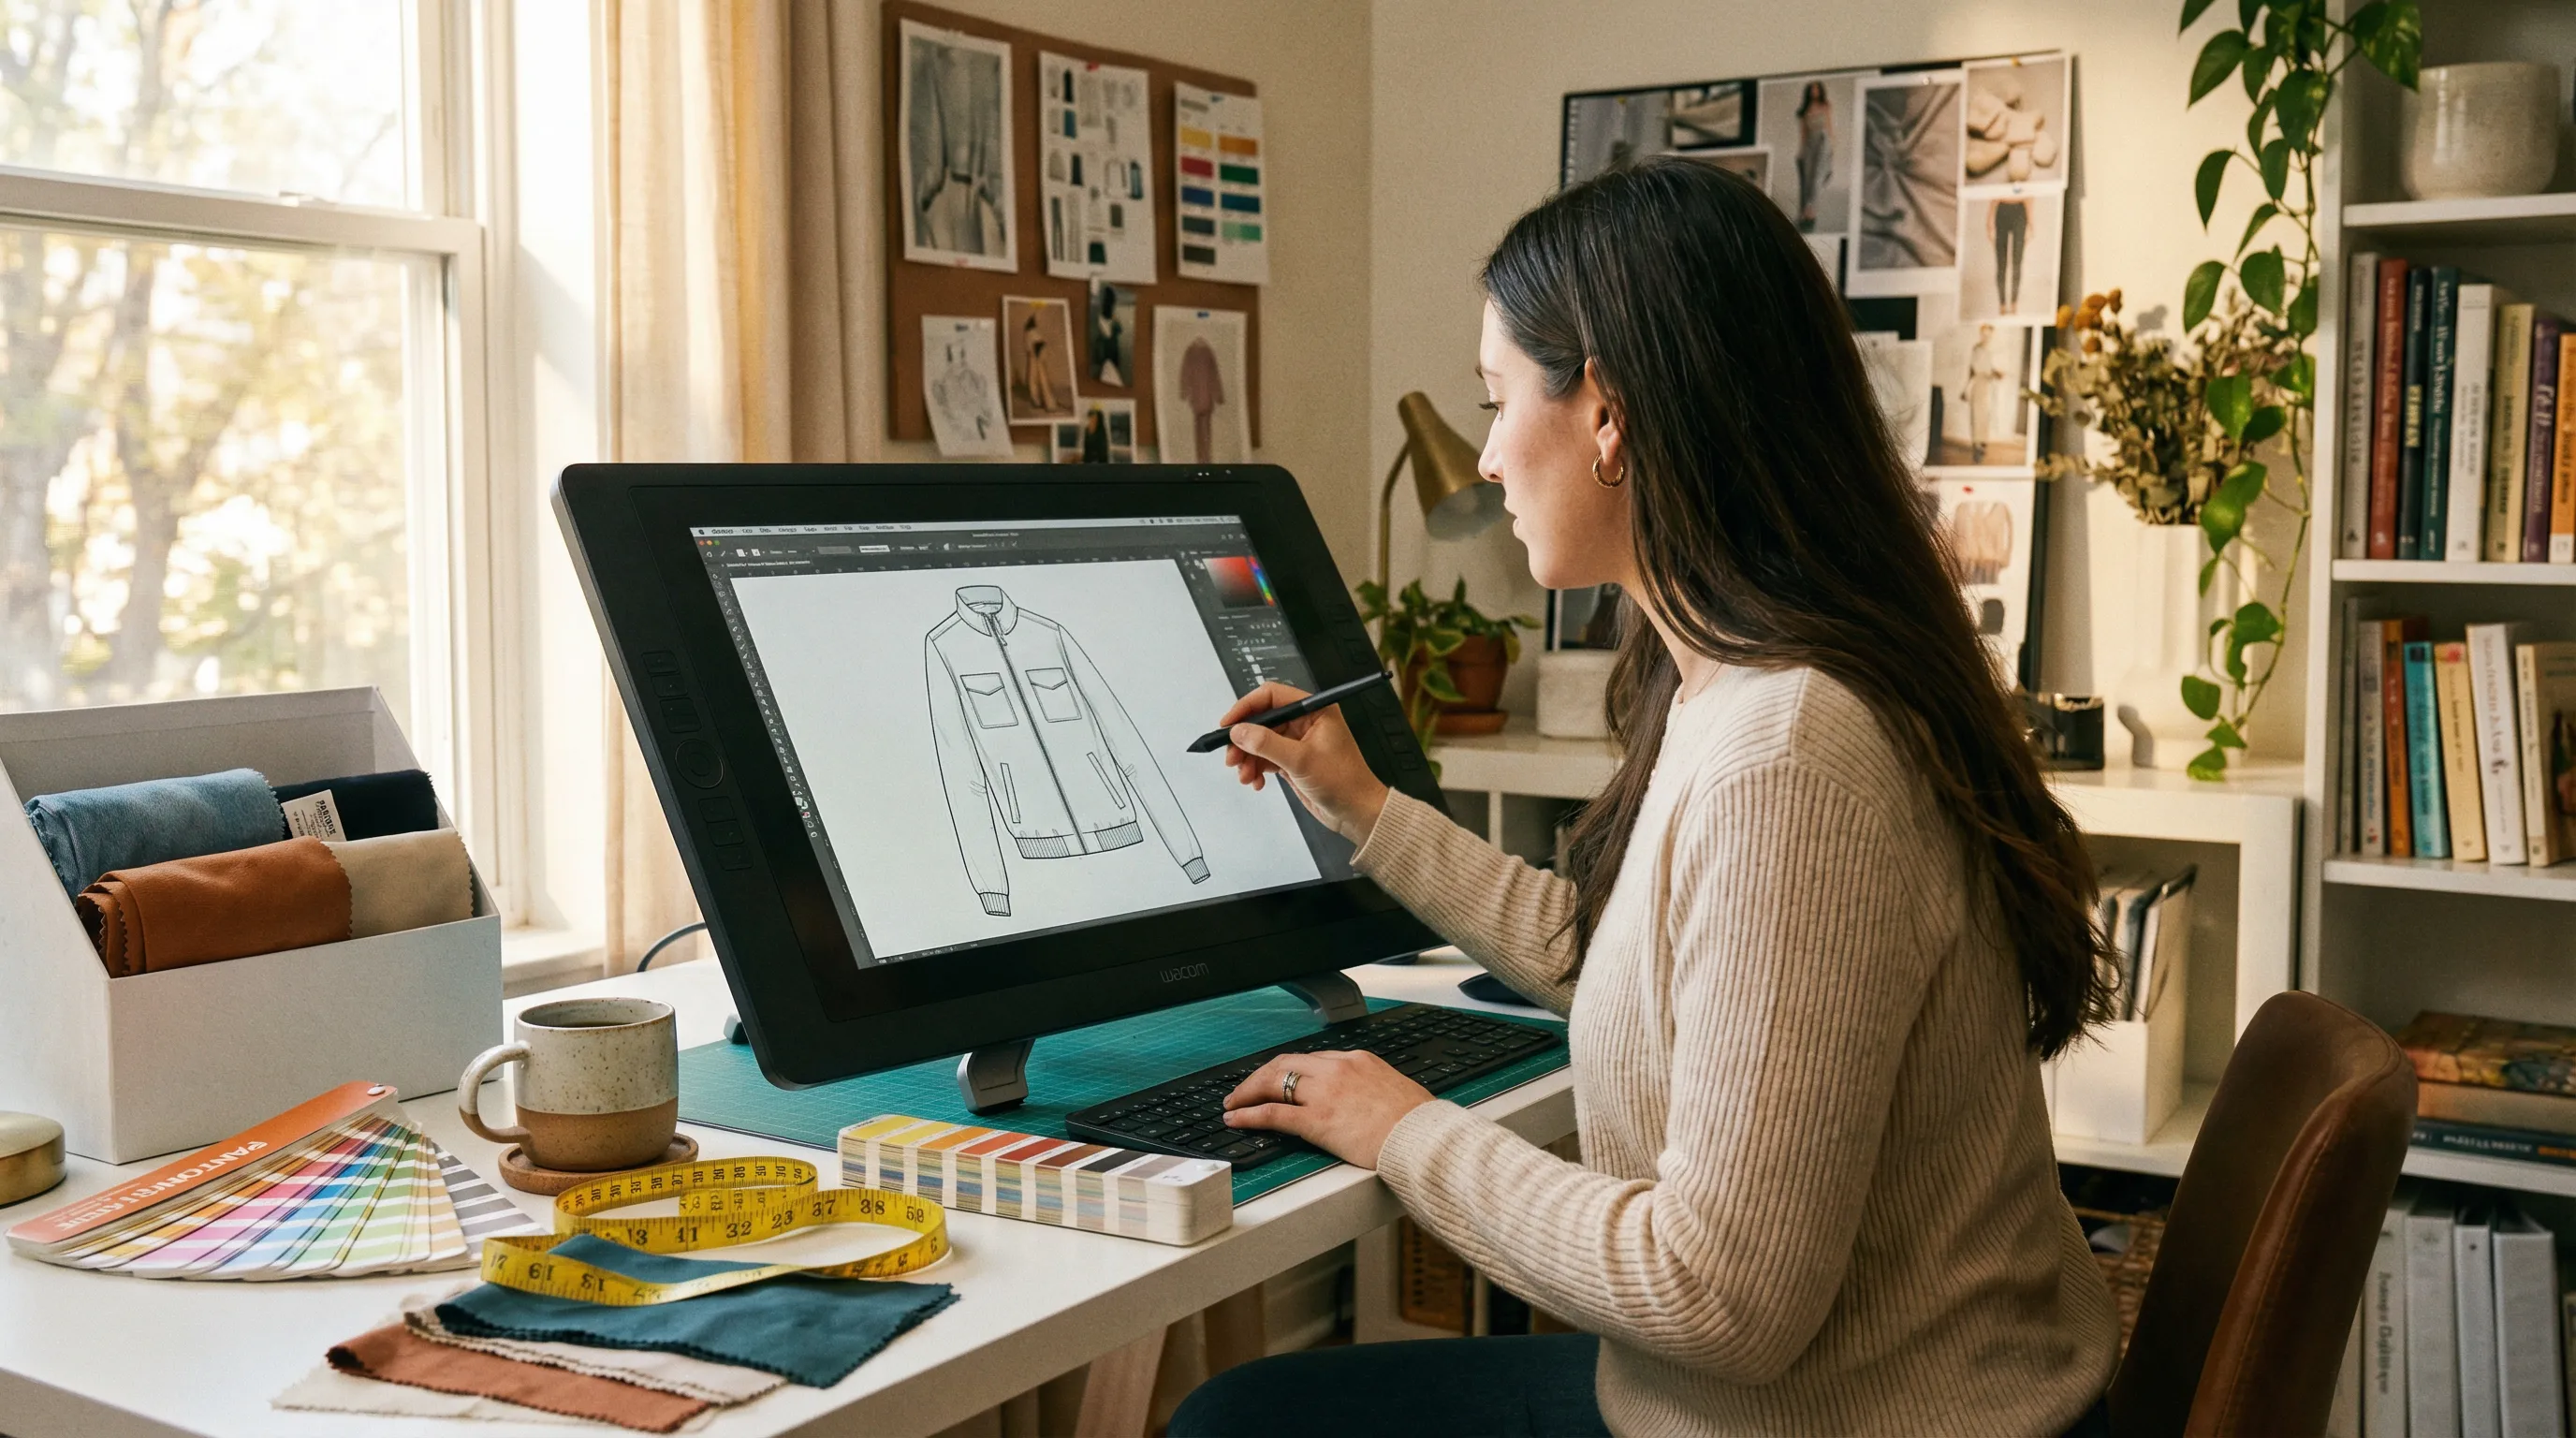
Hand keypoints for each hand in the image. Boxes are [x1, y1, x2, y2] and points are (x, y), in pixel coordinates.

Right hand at [1216, 683, 1390, 845]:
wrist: (1356, 812)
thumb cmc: (1344, 782)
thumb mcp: (1301, 761)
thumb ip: (1267, 744)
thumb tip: (1239, 731)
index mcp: (1314, 710)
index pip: (1271, 696)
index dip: (1246, 708)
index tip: (1228, 725)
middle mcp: (1305, 721)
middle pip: (1261, 720)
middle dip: (1244, 740)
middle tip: (1232, 757)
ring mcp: (1297, 741)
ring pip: (1260, 741)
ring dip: (1248, 758)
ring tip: (1245, 776)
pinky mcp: (1292, 760)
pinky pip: (1265, 758)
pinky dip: (1256, 769)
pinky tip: (1256, 782)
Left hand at [1222, 1050, 1433, 1170]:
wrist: (1424, 1138)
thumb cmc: (1418, 1123)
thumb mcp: (1396, 1091)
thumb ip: (1373, 1089)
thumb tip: (1367, 1101)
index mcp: (1358, 1060)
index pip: (1312, 1059)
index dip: (1288, 1070)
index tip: (1277, 1078)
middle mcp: (1338, 1069)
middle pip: (1285, 1063)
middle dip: (1260, 1075)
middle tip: (1245, 1089)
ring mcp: (1325, 1093)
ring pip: (1272, 1082)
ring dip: (1247, 1092)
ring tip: (1234, 1104)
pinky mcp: (1317, 1121)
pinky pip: (1272, 1113)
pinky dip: (1249, 1115)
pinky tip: (1237, 1120)